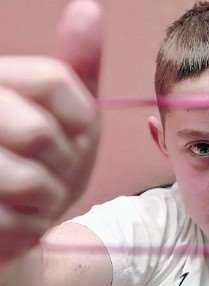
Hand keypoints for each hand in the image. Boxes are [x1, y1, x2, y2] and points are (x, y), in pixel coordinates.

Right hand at [0, 0, 102, 261]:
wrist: (19, 215)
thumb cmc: (50, 159)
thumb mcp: (73, 113)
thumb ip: (77, 65)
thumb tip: (89, 6)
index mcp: (0, 82)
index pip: (52, 80)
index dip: (80, 117)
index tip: (76, 135)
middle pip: (38, 131)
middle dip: (63, 162)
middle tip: (50, 171)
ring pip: (27, 180)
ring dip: (47, 199)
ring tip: (33, 198)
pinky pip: (13, 224)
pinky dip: (27, 228)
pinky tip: (14, 220)